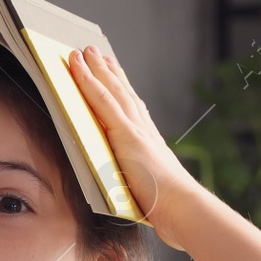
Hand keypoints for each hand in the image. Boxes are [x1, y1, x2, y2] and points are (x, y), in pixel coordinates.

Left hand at [65, 45, 198, 251]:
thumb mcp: (149, 191)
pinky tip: (79, 69)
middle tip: (95, 53)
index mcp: (149, 143)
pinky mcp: (125, 134)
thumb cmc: (168, 207)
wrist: (182, 208)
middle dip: (107, 72)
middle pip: (122, 94)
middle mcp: (143, 131)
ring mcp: (134, 130)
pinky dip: (89, 83)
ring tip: (85, 53)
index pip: (132, 110)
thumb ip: (138, 182)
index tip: (114, 73)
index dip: (121, 89)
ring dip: (96, 70)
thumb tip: (132, 187)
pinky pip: (102, 102)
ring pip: (112, 91)